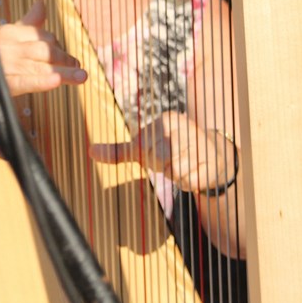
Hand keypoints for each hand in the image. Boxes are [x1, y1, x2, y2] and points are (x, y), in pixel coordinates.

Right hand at [0, 0, 86, 101]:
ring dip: (65, 71)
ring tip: (82, 76)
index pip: (43, 35)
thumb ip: (26, 24)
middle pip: (46, 49)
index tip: (68, 58)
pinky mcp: (2, 84)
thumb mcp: (5, 38)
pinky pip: (25, 82)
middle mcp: (8, 45)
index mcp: (9, 32)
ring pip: (42, 65)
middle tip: (78, 69)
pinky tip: (57, 81)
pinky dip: (42, 81)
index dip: (58, 47)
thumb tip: (41, 3)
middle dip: (65, 59)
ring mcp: (5, 64)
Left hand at [89, 111, 236, 193]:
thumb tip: (90, 152)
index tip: (162, 152)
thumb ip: (117, 152)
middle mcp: (184, 125)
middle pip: (161, 161)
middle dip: (165, 168)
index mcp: (166, 119)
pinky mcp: (211, 159)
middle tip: (174, 160)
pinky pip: (191, 181)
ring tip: (186, 164)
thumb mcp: (143, 150)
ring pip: (176, 172)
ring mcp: (200, 141)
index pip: (147, 150)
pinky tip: (197, 171)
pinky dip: (190, 182)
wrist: (210, 156)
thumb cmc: (170, 151)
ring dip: (178, 176)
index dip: (152, 159)